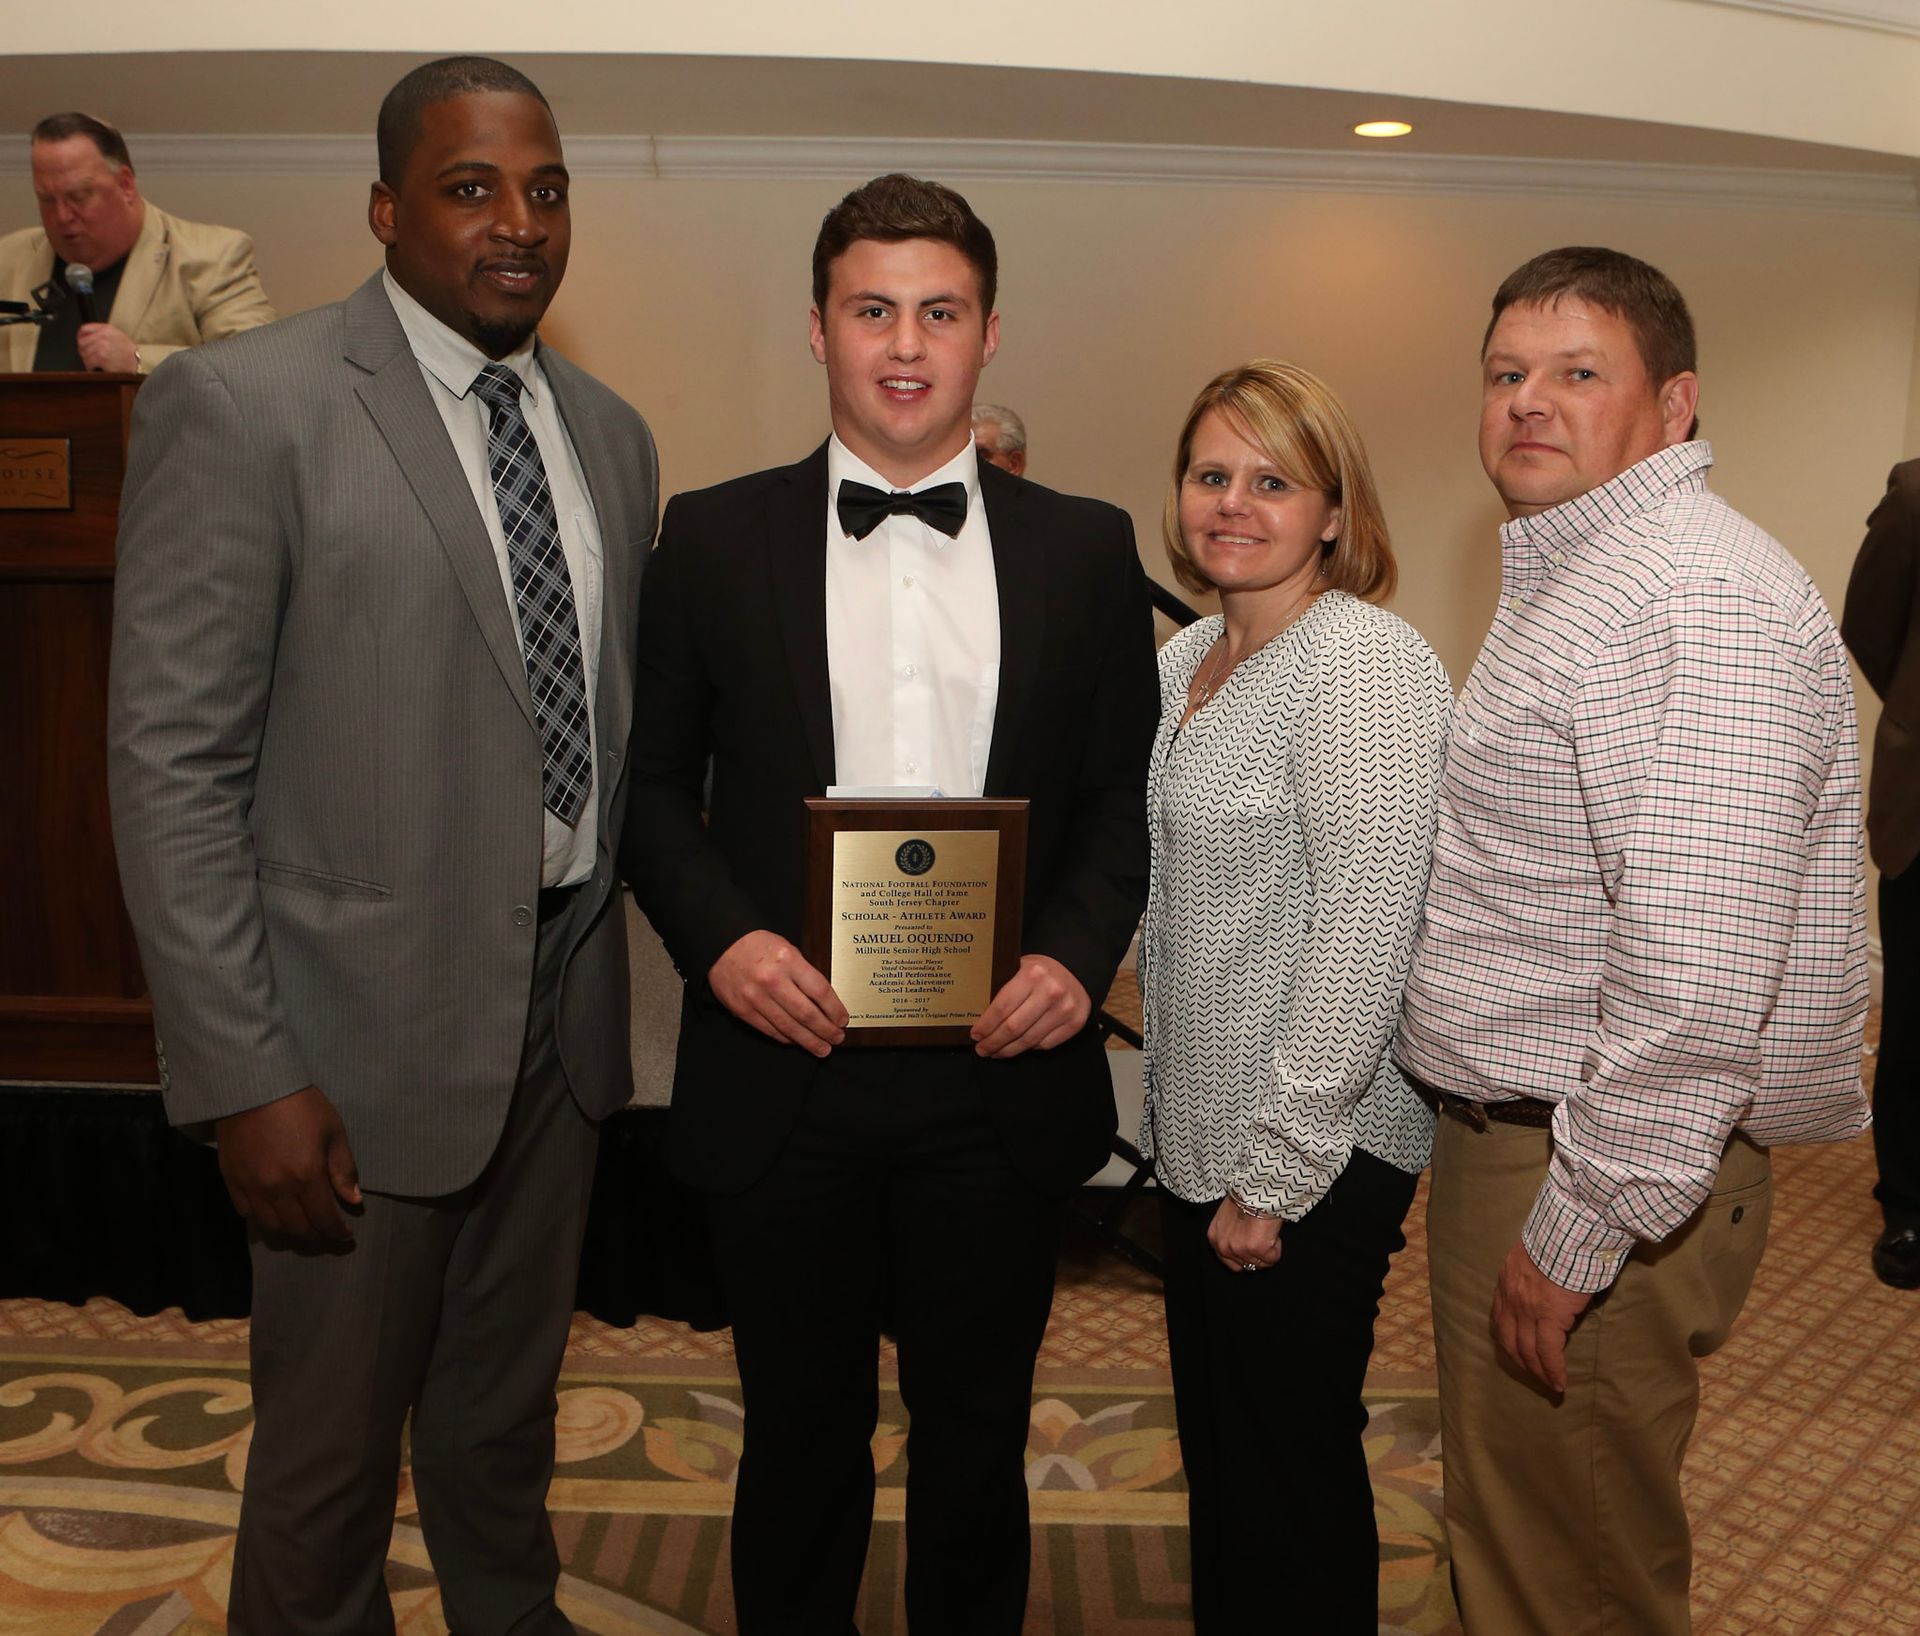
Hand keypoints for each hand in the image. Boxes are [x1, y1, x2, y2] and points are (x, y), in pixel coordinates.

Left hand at [76, 322, 139, 372]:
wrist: (137, 362)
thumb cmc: (128, 352)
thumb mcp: (118, 335)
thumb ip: (102, 332)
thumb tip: (87, 335)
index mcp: (106, 329)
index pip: (84, 329)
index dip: (80, 336)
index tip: (80, 341)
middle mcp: (102, 336)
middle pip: (82, 342)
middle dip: (83, 350)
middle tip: (88, 356)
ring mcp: (101, 346)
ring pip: (84, 352)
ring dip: (87, 359)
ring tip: (93, 363)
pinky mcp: (101, 357)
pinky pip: (88, 361)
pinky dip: (90, 366)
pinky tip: (95, 368)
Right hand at [215, 1085, 362, 1245]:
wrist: (253, 1088)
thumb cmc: (301, 1105)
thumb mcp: (333, 1132)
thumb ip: (343, 1169)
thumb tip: (354, 1201)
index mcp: (307, 1176)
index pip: (323, 1220)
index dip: (336, 1234)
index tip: (346, 1238)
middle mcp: (278, 1190)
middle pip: (298, 1230)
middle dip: (317, 1239)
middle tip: (327, 1237)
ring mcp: (251, 1189)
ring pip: (271, 1229)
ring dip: (291, 1237)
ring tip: (304, 1232)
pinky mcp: (232, 1183)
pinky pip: (248, 1216)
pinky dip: (264, 1224)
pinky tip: (276, 1220)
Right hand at [709, 930, 846, 1055]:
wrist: (722, 945)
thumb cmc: (758, 945)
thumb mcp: (787, 948)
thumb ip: (804, 973)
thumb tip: (825, 1001)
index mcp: (788, 960)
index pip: (820, 991)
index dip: (835, 1009)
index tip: (843, 1019)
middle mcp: (772, 980)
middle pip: (807, 1014)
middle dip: (826, 1030)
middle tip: (837, 1038)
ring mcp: (756, 997)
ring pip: (789, 1027)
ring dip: (809, 1041)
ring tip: (822, 1048)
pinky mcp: (743, 1010)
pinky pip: (770, 1030)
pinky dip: (786, 1037)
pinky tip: (797, 1041)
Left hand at [970, 954, 1089, 1057]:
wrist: (1075, 970)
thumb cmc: (1041, 972)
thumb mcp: (1020, 968)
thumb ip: (1003, 987)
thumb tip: (977, 1015)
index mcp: (1032, 974)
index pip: (1002, 1008)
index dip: (986, 1026)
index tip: (975, 1035)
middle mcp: (1050, 991)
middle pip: (1013, 1028)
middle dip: (993, 1042)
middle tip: (982, 1049)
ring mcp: (1065, 1009)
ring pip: (1029, 1040)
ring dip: (1009, 1050)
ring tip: (996, 1052)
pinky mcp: (1075, 1023)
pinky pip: (1045, 1044)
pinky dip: (1029, 1048)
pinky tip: (1019, 1046)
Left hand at [1207, 1196, 1282, 1272]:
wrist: (1256, 1191)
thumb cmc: (1244, 1198)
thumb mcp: (1226, 1217)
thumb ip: (1229, 1234)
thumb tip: (1241, 1241)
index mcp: (1215, 1239)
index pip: (1231, 1262)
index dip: (1246, 1255)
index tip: (1253, 1246)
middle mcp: (1224, 1248)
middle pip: (1247, 1265)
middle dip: (1257, 1254)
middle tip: (1261, 1237)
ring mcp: (1240, 1250)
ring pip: (1261, 1264)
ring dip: (1267, 1250)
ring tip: (1265, 1231)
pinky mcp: (1258, 1250)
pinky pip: (1272, 1259)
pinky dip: (1276, 1247)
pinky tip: (1271, 1232)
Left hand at [1491, 1238, 1593, 1392]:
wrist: (1570, 1231)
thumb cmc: (1560, 1238)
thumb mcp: (1534, 1254)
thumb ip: (1533, 1274)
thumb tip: (1546, 1286)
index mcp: (1507, 1282)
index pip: (1500, 1319)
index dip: (1508, 1339)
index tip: (1517, 1353)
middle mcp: (1511, 1298)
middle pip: (1510, 1339)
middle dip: (1520, 1361)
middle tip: (1533, 1375)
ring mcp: (1528, 1309)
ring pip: (1528, 1350)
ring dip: (1538, 1371)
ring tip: (1550, 1385)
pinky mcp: (1551, 1317)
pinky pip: (1549, 1352)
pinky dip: (1554, 1370)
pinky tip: (1560, 1382)